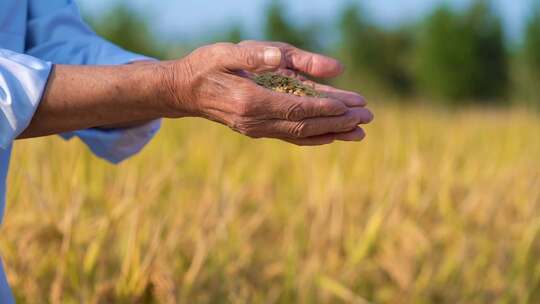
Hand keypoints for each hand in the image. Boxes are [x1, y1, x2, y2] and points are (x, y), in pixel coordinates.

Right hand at [164, 41, 372, 145]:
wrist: (184, 92)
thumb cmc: (207, 66)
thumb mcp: (228, 52)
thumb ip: (259, 55)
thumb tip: (281, 58)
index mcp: (250, 101)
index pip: (296, 107)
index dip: (325, 107)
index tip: (352, 106)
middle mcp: (256, 121)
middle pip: (304, 124)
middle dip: (337, 121)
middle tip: (367, 117)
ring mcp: (257, 129)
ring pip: (301, 134)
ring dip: (331, 132)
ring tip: (360, 132)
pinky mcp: (258, 131)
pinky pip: (290, 137)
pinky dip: (313, 138)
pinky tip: (331, 137)